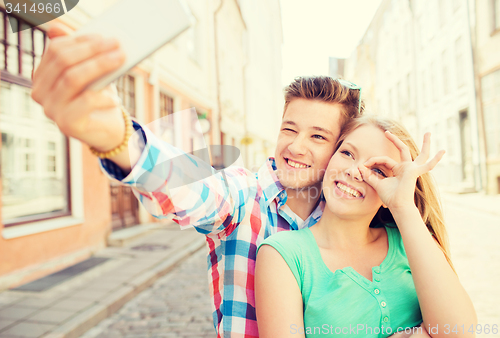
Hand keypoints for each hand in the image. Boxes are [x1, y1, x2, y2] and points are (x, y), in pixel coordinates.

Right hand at [31, 23, 126, 151]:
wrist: (106, 131)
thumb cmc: (98, 97)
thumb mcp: (90, 72)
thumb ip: (80, 52)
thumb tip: (66, 29)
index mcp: (42, 75)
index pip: (55, 50)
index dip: (80, 40)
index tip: (104, 36)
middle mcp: (40, 92)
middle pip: (63, 61)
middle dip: (92, 50)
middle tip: (116, 45)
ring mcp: (51, 109)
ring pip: (73, 78)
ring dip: (100, 66)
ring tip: (120, 60)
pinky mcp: (66, 124)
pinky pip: (86, 101)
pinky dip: (104, 97)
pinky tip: (116, 98)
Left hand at [358, 132, 443, 210]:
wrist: (397, 205)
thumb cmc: (389, 197)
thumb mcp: (377, 183)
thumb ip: (369, 175)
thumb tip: (358, 167)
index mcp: (397, 169)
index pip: (384, 159)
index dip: (372, 161)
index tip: (363, 166)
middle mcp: (406, 167)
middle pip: (402, 150)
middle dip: (394, 140)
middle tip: (387, 132)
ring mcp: (412, 169)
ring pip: (420, 154)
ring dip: (425, 144)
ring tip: (428, 133)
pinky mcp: (415, 172)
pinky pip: (427, 165)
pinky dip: (435, 159)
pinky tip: (443, 151)